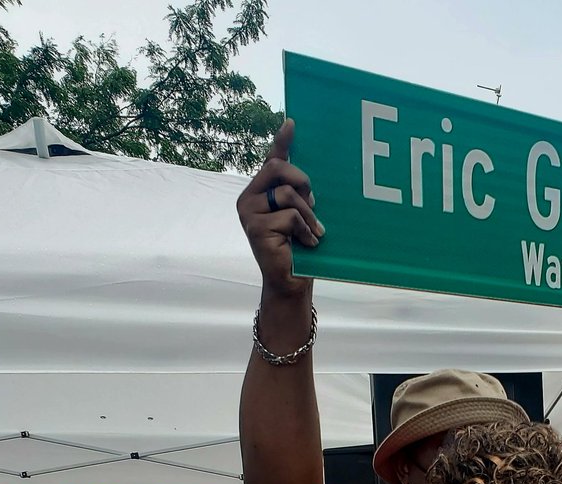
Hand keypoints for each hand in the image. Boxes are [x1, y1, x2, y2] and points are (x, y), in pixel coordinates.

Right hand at [235, 119, 322, 299]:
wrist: (290, 281)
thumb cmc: (297, 248)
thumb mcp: (298, 214)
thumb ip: (297, 192)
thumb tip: (308, 177)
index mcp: (258, 191)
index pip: (270, 160)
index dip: (282, 141)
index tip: (292, 123)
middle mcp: (247, 198)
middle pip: (277, 168)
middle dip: (302, 180)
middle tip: (314, 203)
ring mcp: (248, 213)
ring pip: (287, 194)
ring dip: (308, 214)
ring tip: (314, 232)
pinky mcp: (255, 228)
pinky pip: (289, 216)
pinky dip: (304, 230)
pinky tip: (306, 243)